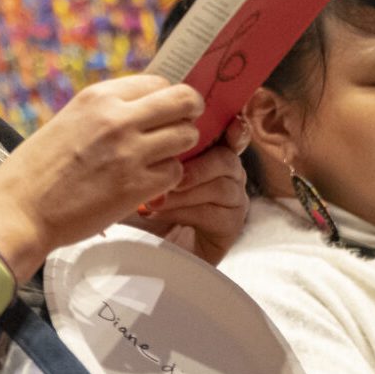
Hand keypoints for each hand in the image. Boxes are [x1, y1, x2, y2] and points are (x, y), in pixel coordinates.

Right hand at [0, 75, 202, 280]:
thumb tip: (144, 108)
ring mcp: (130, 152)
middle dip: (190, 113)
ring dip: (179, 148)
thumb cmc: (39, 168)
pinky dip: (167, 179)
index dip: (168, 96)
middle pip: (183, 101)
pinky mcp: (137, 186)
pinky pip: (175, 173)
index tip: (167, 110)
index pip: (158, 82)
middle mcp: (118, 118)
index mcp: (98, 97)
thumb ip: (107, 111)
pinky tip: (149, 183)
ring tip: (161, 158)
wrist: (20, 209)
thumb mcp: (70, 120)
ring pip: (186, 136)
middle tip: (185, 126)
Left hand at [132, 116, 249, 264]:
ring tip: (155, 200)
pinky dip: (185, 212)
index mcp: (210, 152)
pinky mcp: (230, 225)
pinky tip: (159, 215)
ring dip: (184, 192)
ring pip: (221, 186)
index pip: (229, 134)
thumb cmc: (141, 203)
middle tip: (169, 174)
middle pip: (226, 158)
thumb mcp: (143, 170)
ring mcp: (232, 199)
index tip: (231, 124)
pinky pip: (216, 213)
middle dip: (196, 166)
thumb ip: (156, 147)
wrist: (141, 250)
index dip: (233, 129)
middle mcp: (227, 173)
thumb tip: (154, 125)